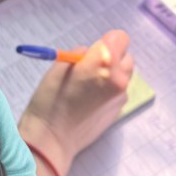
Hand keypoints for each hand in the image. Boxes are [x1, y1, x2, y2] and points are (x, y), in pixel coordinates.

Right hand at [19, 30, 133, 175]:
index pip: (119, 38)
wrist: (52, 138)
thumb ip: (80, 55)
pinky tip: (89, 101)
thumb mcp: (58, 67)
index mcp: (103, 63)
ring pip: (123, 74)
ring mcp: (121, 95)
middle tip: (88, 70)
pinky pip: (118, 91)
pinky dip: (108, 91)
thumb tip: (90, 53)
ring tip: (87, 87)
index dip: (105, 43)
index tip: (91, 53)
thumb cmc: (49, 100)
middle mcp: (119, 77)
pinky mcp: (120, 109)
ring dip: (111, 75)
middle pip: (125, 56)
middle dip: (110, 58)